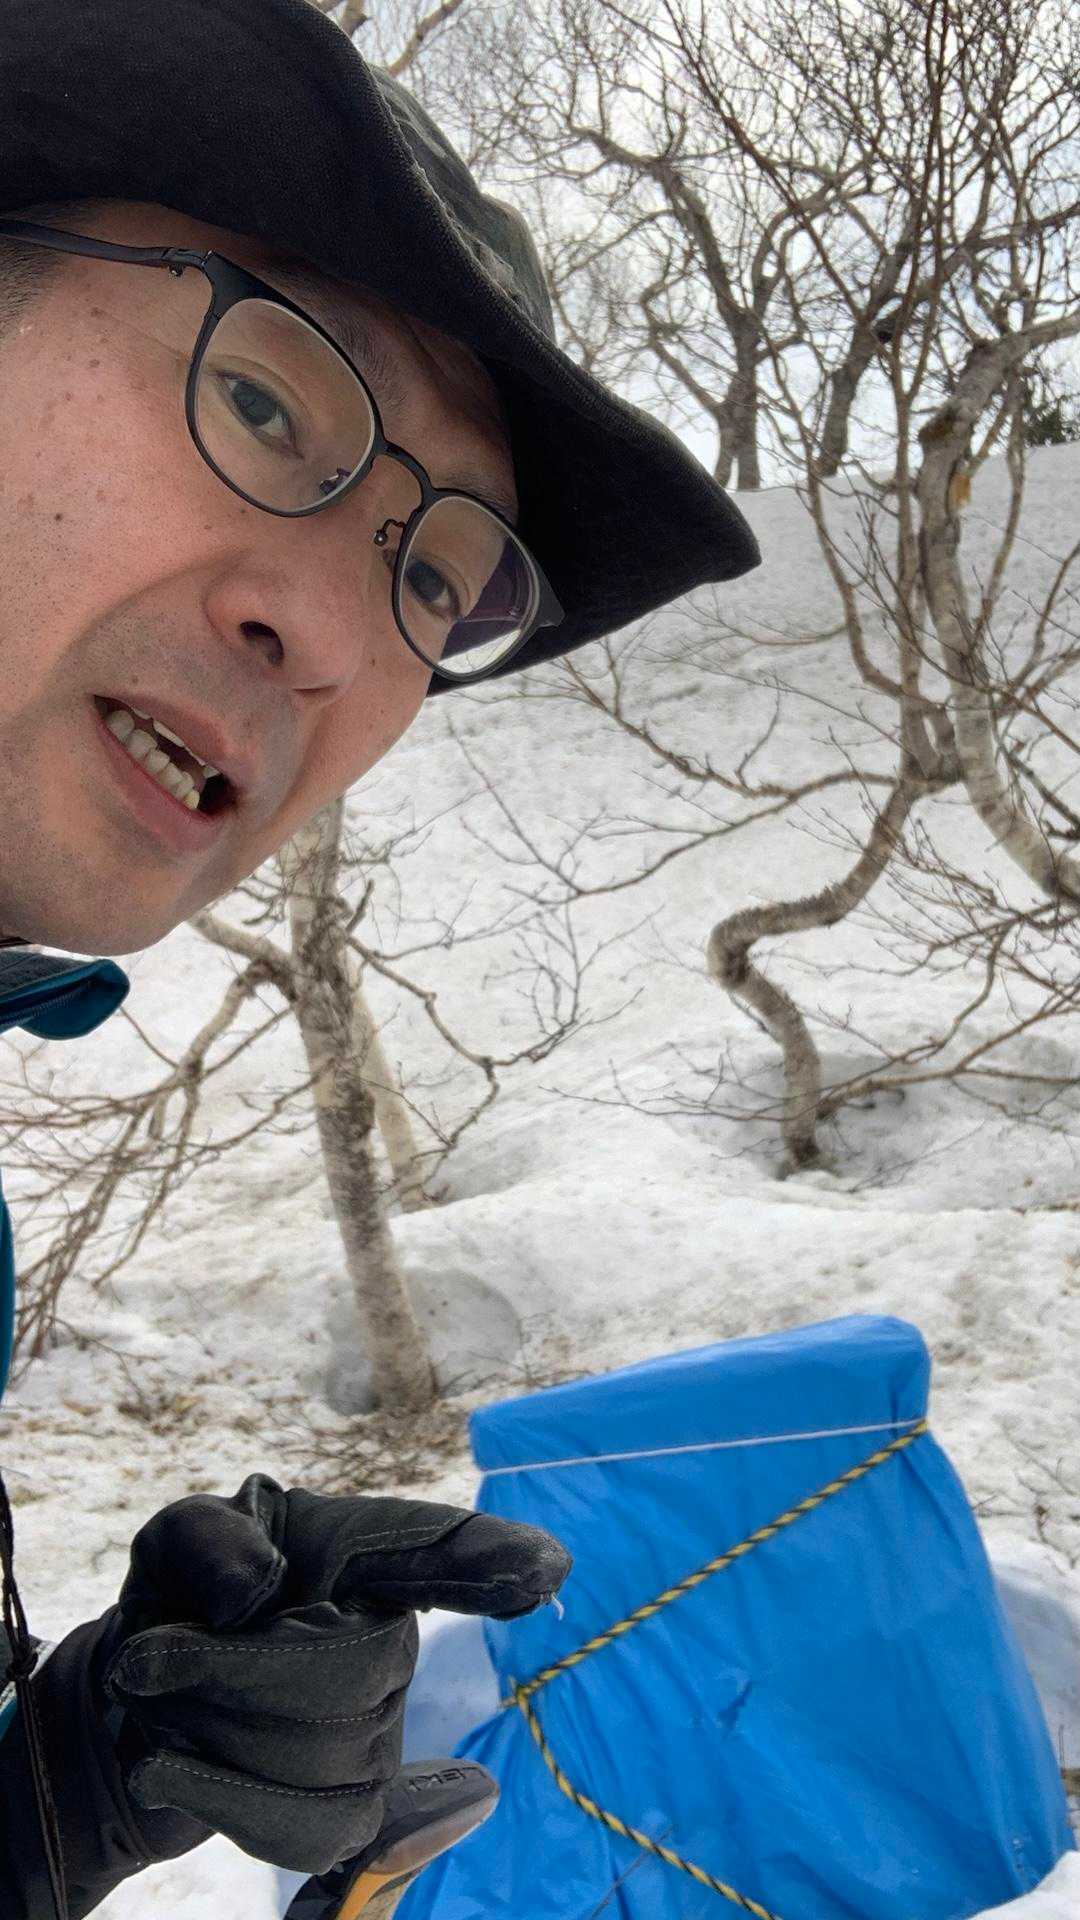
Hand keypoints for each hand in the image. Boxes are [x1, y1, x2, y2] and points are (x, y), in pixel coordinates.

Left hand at [95, 1473, 569, 1874]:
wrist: (138, 1707)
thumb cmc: (178, 1604)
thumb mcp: (174, 1546)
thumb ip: (206, 1541)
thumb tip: (258, 1593)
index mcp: (357, 1549)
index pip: (439, 1547)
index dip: (491, 1558)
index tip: (544, 1570)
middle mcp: (389, 1632)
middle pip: (356, 1669)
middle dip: (234, 1671)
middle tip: (153, 1659)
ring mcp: (382, 1728)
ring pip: (326, 1755)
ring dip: (210, 1735)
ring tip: (169, 1706)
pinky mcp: (354, 1808)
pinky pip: (309, 1826)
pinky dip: (218, 1799)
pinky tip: (174, 1766)